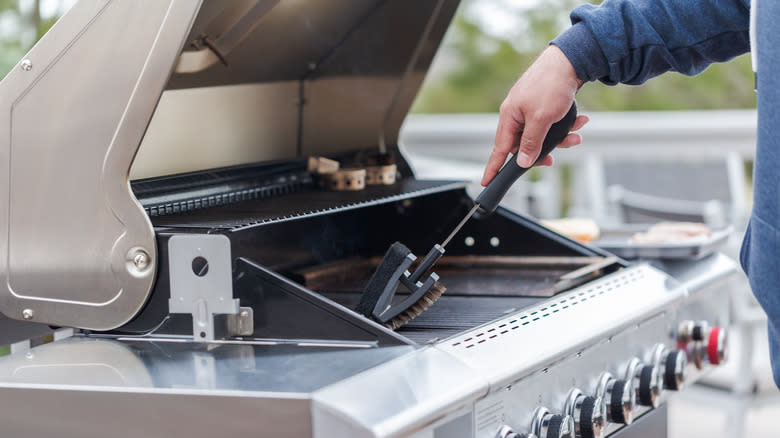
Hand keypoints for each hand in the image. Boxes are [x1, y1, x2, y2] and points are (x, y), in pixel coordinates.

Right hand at [481, 45, 588, 185]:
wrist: (570, 59)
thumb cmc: (551, 85)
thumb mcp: (541, 119)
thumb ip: (530, 143)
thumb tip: (522, 162)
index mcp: (510, 116)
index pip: (499, 149)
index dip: (493, 167)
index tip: (486, 182)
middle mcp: (517, 113)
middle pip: (524, 144)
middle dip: (543, 151)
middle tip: (553, 159)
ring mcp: (530, 108)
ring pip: (542, 135)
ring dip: (560, 138)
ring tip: (575, 135)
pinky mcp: (544, 104)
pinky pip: (552, 124)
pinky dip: (566, 125)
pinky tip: (580, 120)